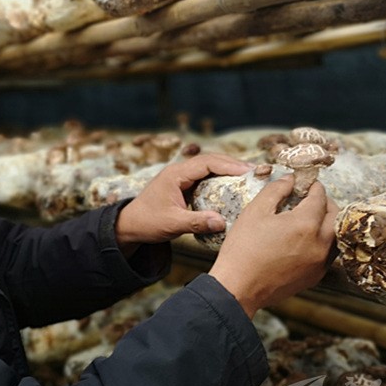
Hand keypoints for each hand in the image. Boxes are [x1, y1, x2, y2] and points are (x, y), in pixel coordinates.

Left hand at [115, 153, 253, 253]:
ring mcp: (181, 177)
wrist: (130, 224)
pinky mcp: (183, 185)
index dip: (229, 165)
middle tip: (256, 171)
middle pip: (211, 160)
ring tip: (249, 176)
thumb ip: (197, 222)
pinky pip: (205, 177)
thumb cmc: (148, 222)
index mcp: (175, 174)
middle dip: (233, 164)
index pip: (207, 163)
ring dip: (228, 169)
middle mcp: (179, 171)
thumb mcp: (173, 224)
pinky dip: (220, 178)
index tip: (248, 171)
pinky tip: (233, 186)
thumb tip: (222, 222)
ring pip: (208, 167)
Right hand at [209, 175, 336, 317]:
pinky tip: (305, 239)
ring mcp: (320, 262)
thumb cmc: (243, 249)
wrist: (239, 287)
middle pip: (335, 215)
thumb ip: (276, 190)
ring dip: (327, 222)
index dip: (313, 186)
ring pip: (335, 235)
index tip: (306, 183)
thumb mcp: (255, 211)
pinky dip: (322, 241)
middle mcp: (320, 243)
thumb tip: (290, 180)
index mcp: (305, 224)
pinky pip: (328, 253)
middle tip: (309, 197)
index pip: (320, 197)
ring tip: (309, 218)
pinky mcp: (316, 276)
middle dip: (325, 202)